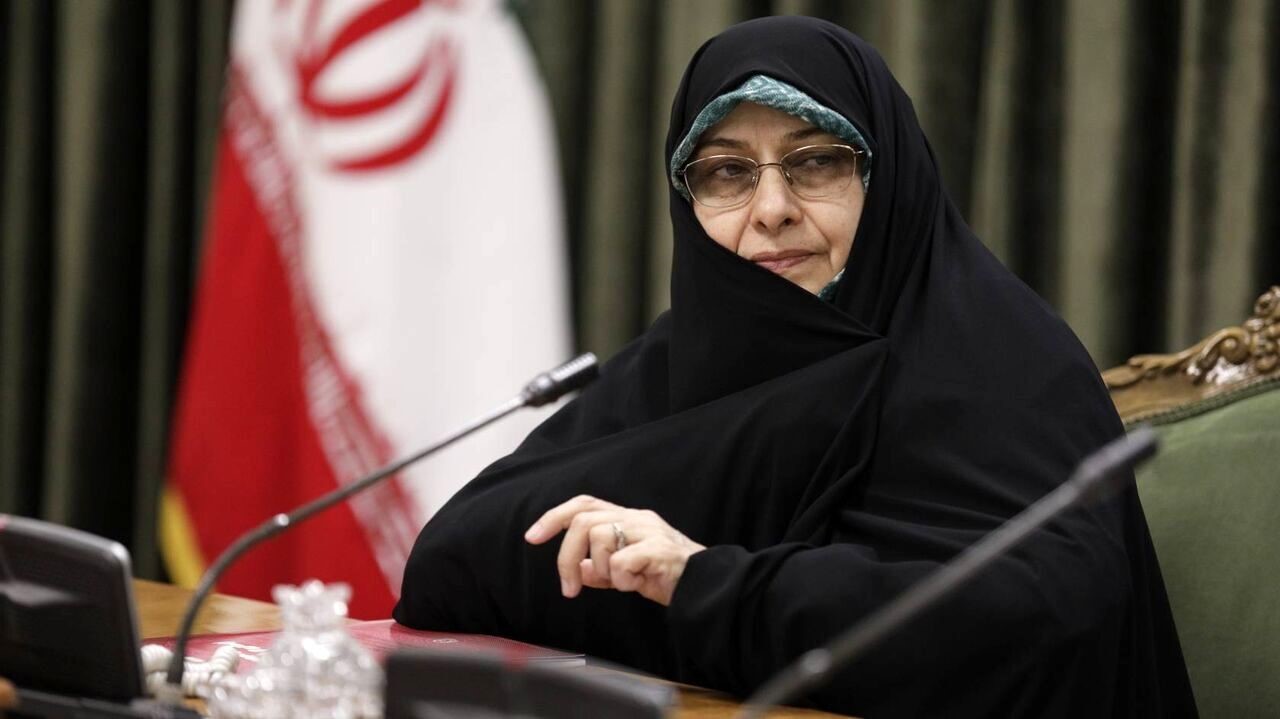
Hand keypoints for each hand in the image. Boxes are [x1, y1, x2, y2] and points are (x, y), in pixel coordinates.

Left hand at [524, 495, 704, 606]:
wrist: (705, 585)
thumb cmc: (667, 575)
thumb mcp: (626, 572)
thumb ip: (600, 569)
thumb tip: (576, 570)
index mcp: (626, 518)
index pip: (583, 505)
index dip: (553, 517)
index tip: (532, 537)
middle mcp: (635, 518)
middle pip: (583, 521)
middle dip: (566, 556)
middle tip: (569, 588)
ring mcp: (648, 531)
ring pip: (600, 538)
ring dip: (600, 570)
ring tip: (619, 583)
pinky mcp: (659, 549)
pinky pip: (622, 562)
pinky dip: (621, 579)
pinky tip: (635, 585)